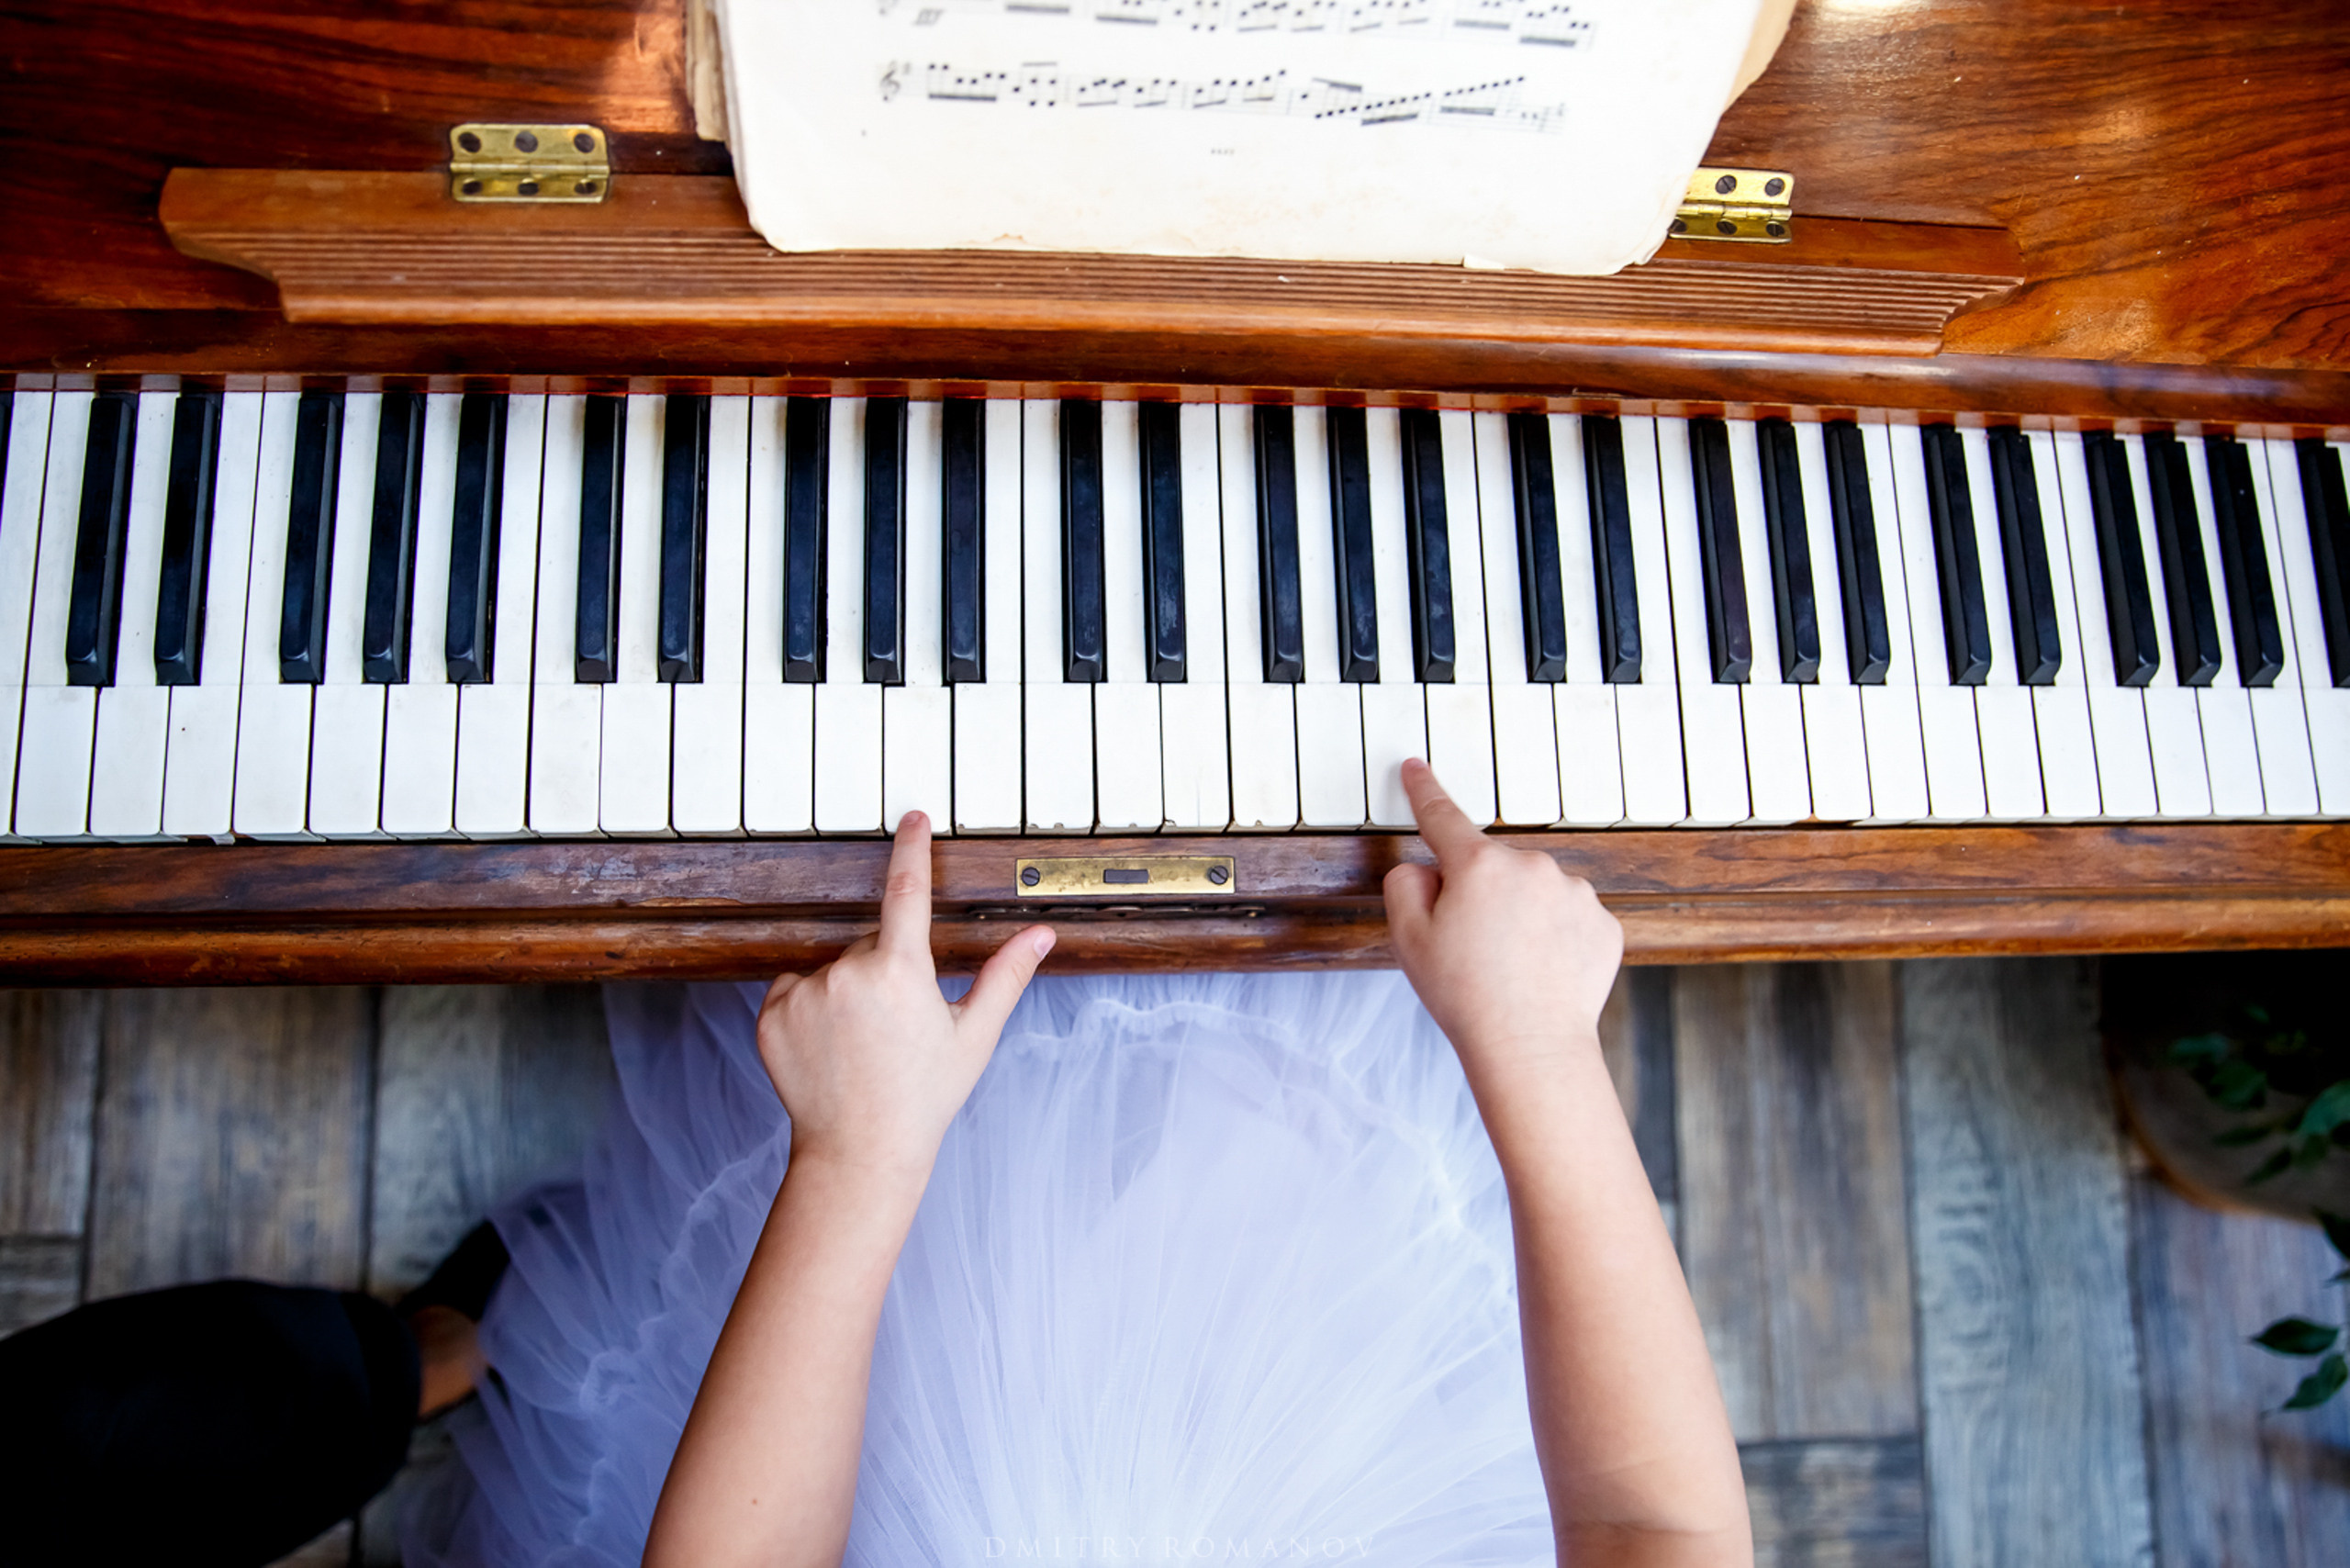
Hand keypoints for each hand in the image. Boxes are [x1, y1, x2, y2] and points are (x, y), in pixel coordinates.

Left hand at [756, 811, 1054, 1183]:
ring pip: (833, 966)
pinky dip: (810, 1008)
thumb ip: (1006, 976)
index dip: (911, 848)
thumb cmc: (923, 1098)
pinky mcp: (770, 1014)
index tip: (911, 817)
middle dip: (886, 968)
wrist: (859, 1152)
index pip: (906, 890)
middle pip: (870, 943)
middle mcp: (847, 972)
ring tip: (862, 1044)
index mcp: (900, 971)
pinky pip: (794, 988)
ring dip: (847, 989)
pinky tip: (829, 1048)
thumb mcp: (973, 1036)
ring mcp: (804, 993)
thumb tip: (1041, 934)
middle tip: (896, 1027)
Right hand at [1383, 759, 1622, 1099]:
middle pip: (1492, 869)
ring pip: (1534, 893)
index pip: (1442, 816)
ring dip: (1521, 917)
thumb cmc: (1466, 997)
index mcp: (1478, 865)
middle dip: (1479, 896)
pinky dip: (1554, 938)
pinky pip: (1568, 919)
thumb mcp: (1408, 939)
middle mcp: (1531, 866)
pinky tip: (1542, 973)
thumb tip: (1428, 869)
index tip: (1416, 768)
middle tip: (1469, 950)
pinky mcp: (1604, 924)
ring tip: (1510, 968)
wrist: (1531, 1047)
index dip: (1424, 790)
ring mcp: (1575, 893)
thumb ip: (1405, 886)